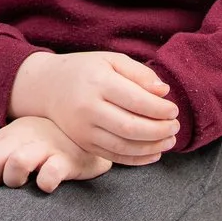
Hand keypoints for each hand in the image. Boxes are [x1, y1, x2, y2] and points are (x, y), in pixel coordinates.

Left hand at [0, 116, 112, 192]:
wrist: (91, 132)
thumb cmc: (48, 145)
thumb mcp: (20, 141)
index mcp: (9, 134)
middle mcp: (24, 137)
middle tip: (6, 186)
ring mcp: (47, 147)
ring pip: (17, 162)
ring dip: (15, 180)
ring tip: (24, 185)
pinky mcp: (69, 159)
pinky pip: (52, 171)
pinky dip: (46, 182)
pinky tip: (47, 186)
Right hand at [8, 50, 179, 163]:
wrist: (46, 87)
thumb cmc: (86, 70)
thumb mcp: (111, 60)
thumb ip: (139, 73)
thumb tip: (164, 92)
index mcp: (98, 83)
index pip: (136, 101)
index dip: (160, 109)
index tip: (174, 110)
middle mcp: (88, 108)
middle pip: (130, 127)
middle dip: (159, 130)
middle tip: (175, 127)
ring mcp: (83, 129)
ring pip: (123, 146)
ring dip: (151, 147)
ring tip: (169, 141)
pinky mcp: (83, 143)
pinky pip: (113, 156)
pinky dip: (136, 160)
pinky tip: (154, 154)